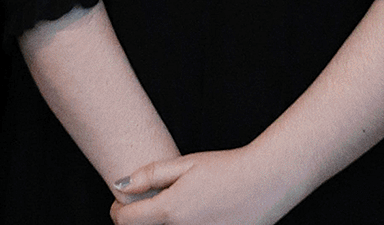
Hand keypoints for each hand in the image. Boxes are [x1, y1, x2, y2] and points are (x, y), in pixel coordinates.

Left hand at [108, 148, 296, 224]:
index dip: (118, 211)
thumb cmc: (226, 168)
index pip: (126, 222)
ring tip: (175, 208)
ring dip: (162, 224)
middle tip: (144, 206)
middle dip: (139, 221)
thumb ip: (150, 175)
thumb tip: (119, 186)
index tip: (121, 203)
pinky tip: (195, 215)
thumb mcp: (185, 164)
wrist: (266, 182)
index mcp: (170, 212)